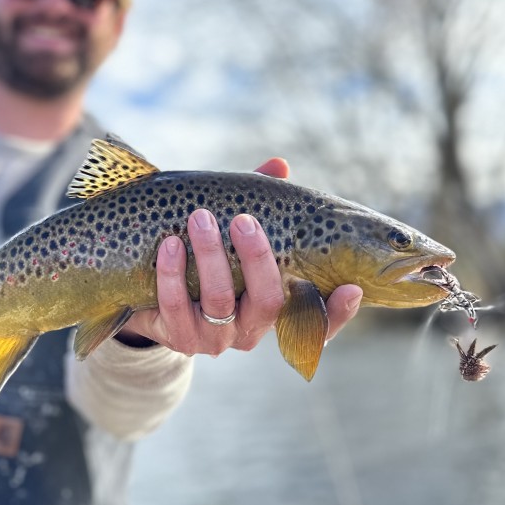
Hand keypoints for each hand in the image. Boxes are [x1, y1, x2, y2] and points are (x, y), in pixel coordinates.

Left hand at [123, 158, 362, 355]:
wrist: (152, 295)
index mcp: (275, 310)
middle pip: (268, 301)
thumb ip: (261, 205)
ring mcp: (215, 340)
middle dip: (257, 257)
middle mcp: (251, 330)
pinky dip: (173, 274)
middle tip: (243, 220)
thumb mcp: (233, 234)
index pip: (317, 323)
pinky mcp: (178, 339)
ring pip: (220, 302)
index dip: (338, 313)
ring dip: (211, 256)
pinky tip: (170, 244)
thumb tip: (279, 165)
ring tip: (200, 219)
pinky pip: (176, 308)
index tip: (352, 289)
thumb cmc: (207, 258)